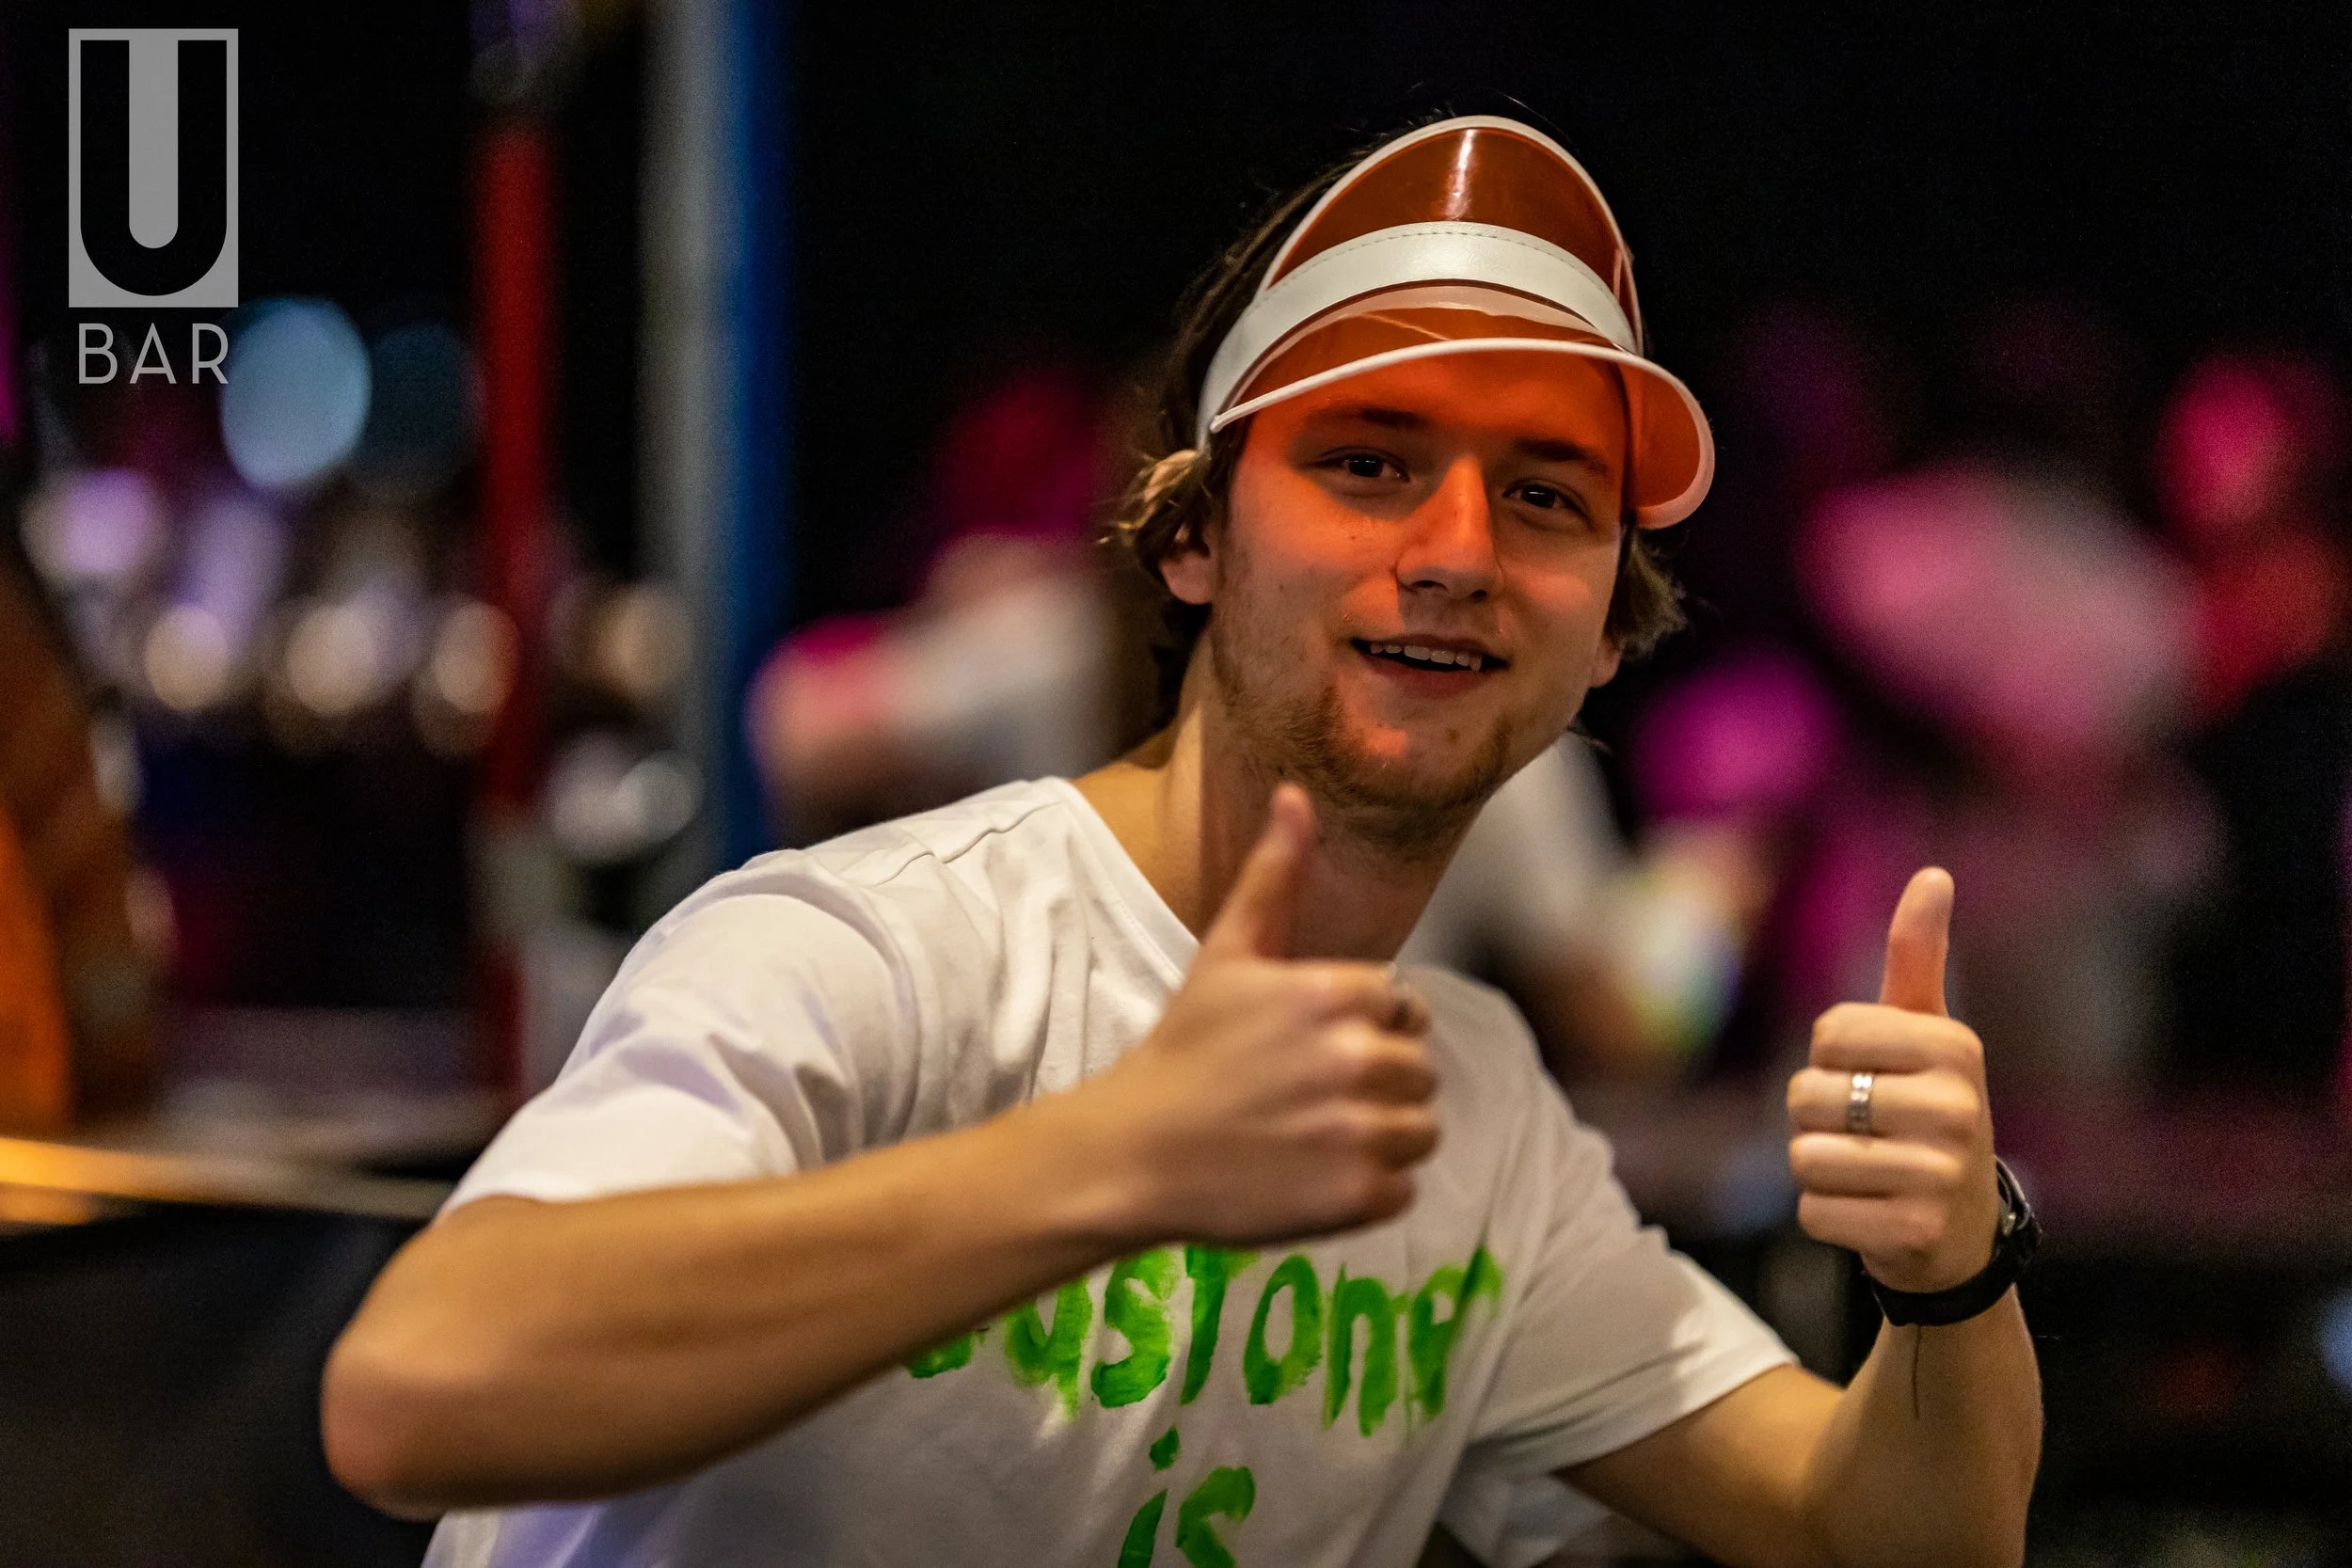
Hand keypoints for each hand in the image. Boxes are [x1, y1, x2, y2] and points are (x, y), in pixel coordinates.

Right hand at [1069, 784, 1438, 1246]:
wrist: (1134, 1153)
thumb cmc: (1183, 1050)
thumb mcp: (1228, 953)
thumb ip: (1275, 875)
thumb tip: (1297, 793)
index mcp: (1334, 993)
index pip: (1404, 1008)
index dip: (1364, 1028)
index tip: (1310, 1047)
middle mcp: (1356, 1059)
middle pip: (1421, 1070)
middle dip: (1376, 1083)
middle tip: (1306, 1096)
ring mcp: (1359, 1131)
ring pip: (1422, 1130)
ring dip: (1381, 1137)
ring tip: (1313, 1137)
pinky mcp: (1357, 1196)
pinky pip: (1404, 1188)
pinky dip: (1368, 1190)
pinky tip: (1312, 1176)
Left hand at [1785, 868, 2001, 1294]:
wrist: (1961, 1229)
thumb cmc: (1927, 1112)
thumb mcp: (1926, 1033)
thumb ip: (1917, 957)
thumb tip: (1933, 875)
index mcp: (1955, 1047)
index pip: (1828, 1033)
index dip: (1829, 1059)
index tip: (1873, 1077)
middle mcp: (1959, 1108)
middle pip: (1807, 1096)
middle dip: (1816, 1117)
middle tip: (1868, 1133)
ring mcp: (1942, 1174)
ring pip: (1804, 1157)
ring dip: (1817, 1167)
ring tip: (1867, 1172)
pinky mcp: (1917, 1232)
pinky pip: (1813, 1212)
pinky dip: (1825, 1214)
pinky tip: (1869, 1212)